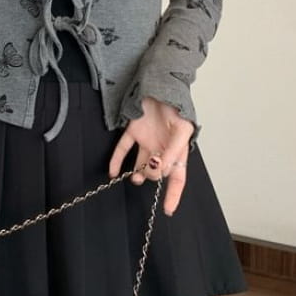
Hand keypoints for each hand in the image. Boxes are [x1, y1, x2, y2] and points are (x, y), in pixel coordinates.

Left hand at [108, 96, 191, 215]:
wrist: (160, 85)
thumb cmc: (176, 107)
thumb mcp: (182, 129)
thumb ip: (174, 151)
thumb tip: (161, 170)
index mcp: (177, 150)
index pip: (178, 177)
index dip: (174, 194)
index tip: (168, 209)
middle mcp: (161, 148)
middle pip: (157, 172)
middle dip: (153, 174)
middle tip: (151, 169)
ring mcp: (146, 141)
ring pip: (140, 164)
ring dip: (137, 174)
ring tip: (136, 176)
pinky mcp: (132, 132)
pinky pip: (123, 149)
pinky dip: (116, 161)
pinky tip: (113, 172)